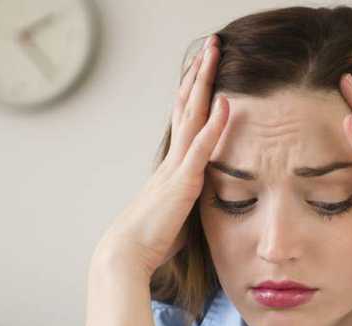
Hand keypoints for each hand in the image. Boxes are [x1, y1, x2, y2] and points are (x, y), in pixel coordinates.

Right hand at [97, 35, 228, 278]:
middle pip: (187, 105)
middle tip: (210, 44)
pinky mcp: (183, 182)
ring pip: (192, 114)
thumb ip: (188, 202)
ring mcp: (176, 167)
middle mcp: (172, 159)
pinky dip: (214, 124)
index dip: (194, 92)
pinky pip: (201, 147)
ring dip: (204, 82)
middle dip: (199, 73)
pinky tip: (226, 101)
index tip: (203, 68)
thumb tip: (195, 204)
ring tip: (215, 52)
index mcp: (171, 166)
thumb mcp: (176, 216)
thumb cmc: (150, 242)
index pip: (185, 120)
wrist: (126, 254)